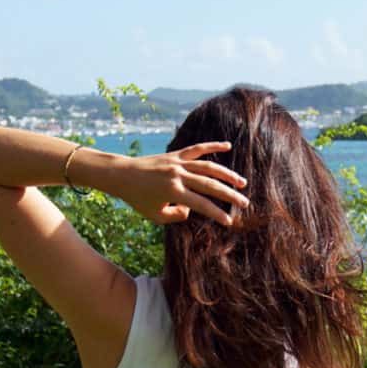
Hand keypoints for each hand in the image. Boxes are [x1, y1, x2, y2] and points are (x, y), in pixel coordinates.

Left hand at [118, 142, 247, 225]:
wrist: (122, 174)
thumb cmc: (138, 198)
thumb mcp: (156, 215)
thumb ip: (176, 216)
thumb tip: (193, 209)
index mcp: (173, 191)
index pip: (201, 204)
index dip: (216, 213)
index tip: (229, 221)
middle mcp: (178, 175)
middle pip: (210, 185)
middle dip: (229, 195)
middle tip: (244, 202)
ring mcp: (178, 163)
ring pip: (208, 167)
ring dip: (227, 174)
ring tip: (241, 182)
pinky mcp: (175, 155)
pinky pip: (197, 149)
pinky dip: (212, 146)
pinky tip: (227, 146)